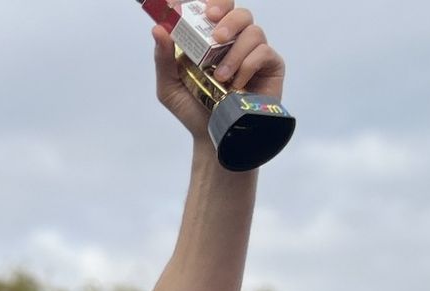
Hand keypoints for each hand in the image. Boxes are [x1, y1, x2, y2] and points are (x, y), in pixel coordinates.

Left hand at [151, 2, 285, 140]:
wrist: (215, 138)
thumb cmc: (193, 110)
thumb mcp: (169, 87)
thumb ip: (163, 58)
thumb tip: (158, 30)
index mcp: (210, 39)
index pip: (214, 9)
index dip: (211, 3)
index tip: (200, 10)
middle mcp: (233, 41)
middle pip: (238, 11)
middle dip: (227, 17)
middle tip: (216, 35)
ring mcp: (253, 52)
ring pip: (253, 30)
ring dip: (235, 52)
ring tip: (221, 77)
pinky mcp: (271, 66)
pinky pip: (264, 52)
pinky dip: (248, 65)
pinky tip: (237, 84)